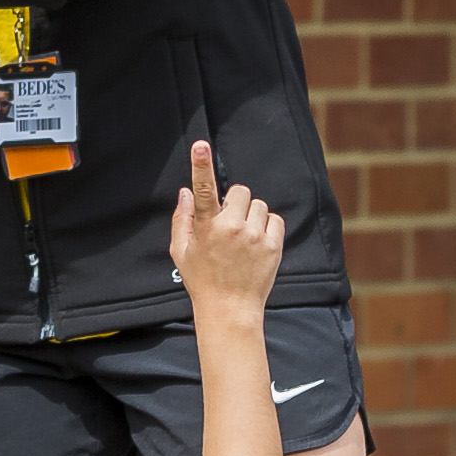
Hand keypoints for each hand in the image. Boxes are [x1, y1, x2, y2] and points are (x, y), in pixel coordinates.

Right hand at [168, 143, 286, 317]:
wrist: (230, 310)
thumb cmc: (202, 280)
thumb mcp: (182, 252)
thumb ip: (182, 219)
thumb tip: (187, 192)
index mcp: (206, 228)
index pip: (203, 190)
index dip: (200, 165)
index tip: (200, 145)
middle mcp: (232, 229)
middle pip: (240, 191)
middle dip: (235, 202)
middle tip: (229, 222)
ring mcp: (254, 237)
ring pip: (258, 205)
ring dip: (251, 215)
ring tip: (243, 239)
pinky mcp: (273, 246)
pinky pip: (274, 219)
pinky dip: (267, 227)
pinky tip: (257, 244)